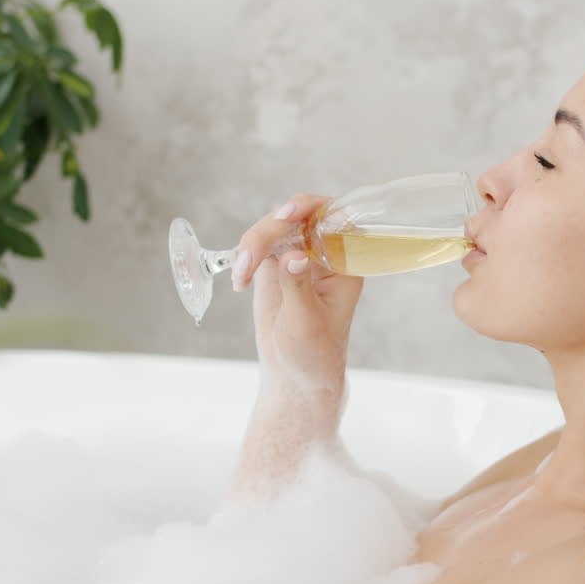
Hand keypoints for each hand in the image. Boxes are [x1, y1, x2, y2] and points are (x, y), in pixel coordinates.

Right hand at [234, 194, 363, 392]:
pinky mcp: (275, 264)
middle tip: (248, 256)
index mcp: (345, 263)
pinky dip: (243, 257)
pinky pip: (257, 245)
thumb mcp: (306, 322)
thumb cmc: (313, 353)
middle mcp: (323, 254)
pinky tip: (239, 282)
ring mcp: (298, 255)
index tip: (287, 215)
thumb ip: (298, 286)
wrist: (295, 375)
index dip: (311, 208)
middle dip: (269, 230)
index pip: (334, 218)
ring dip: (251, 245)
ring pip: (273, 227)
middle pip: (297, 217)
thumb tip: (294, 254)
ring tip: (241, 277)